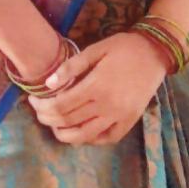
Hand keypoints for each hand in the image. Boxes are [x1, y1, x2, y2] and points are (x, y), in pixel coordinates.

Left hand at [25, 31, 169, 144]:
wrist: (155, 52)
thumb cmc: (123, 47)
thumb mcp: (95, 49)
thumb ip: (71, 67)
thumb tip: (47, 84)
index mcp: (96, 86)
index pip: (61, 105)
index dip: (43, 107)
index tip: (33, 101)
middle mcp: (107, 105)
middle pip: (69, 121)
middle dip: (48, 120)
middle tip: (39, 113)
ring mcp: (120, 116)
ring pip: (85, 136)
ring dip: (65, 135)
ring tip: (54, 126)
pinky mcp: (130, 121)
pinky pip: (107, 138)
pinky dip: (90, 139)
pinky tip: (81, 132)